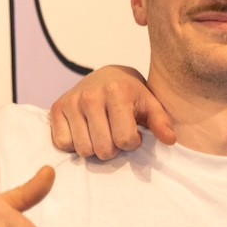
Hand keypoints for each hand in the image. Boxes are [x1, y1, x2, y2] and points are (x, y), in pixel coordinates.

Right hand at [50, 66, 175, 158]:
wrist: (107, 77)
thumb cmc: (132, 95)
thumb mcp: (151, 106)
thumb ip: (161, 123)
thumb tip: (170, 140)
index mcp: (116, 93)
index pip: (125, 140)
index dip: (132, 142)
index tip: (133, 132)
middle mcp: (90, 96)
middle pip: (103, 149)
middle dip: (113, 148)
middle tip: (115, 134)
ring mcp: (71, 101)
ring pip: (83, 150)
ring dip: (94, 148)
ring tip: (101, 133)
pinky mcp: (56, 108)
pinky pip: (63, 144)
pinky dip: (75, 144)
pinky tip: (85, 132)